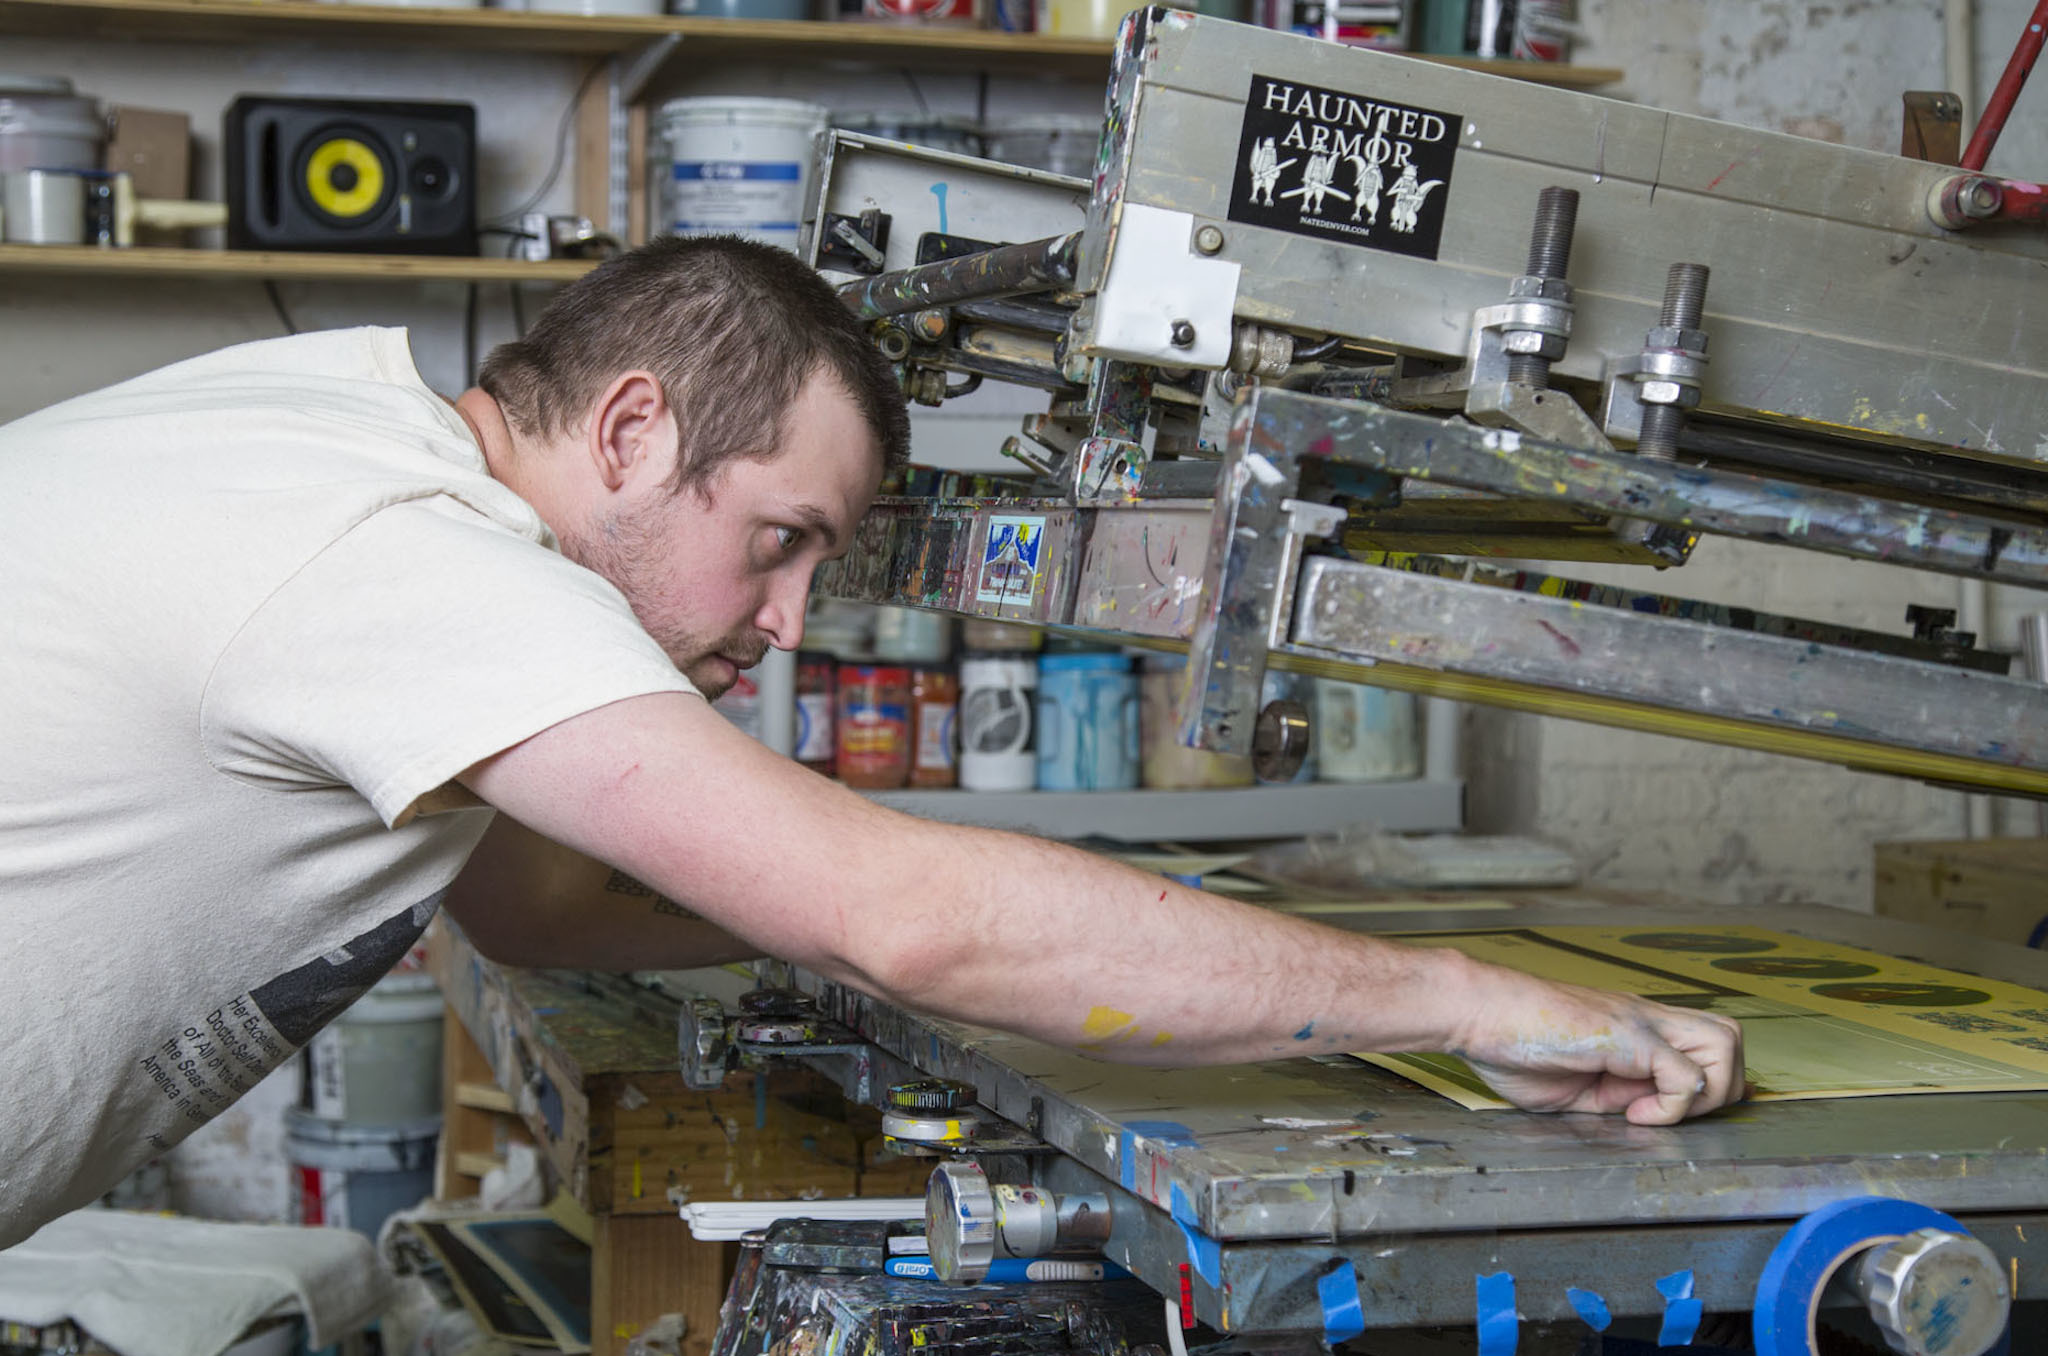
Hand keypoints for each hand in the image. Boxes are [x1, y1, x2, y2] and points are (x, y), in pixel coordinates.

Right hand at [1450, 959, 1746, 1124]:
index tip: (1650, 1114)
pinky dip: (1670, 1106)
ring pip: (1727, 1043)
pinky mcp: (1633, 1036)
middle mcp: (1647, 1018)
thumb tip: (1642, 1111)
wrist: (1480, 1013)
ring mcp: (1643, 1022)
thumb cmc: (1510, 1043)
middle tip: (1670, 1111)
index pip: (1703, 1046)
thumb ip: (1614, 1094)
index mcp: (1634, 1029)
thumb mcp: (1574, 1085)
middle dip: (1718, 1086)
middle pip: (1730, 1037)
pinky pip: (1688, 1078)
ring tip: (1657, 1110)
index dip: (1696, 1088)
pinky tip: (1630, 1112)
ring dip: (1705, 1091)